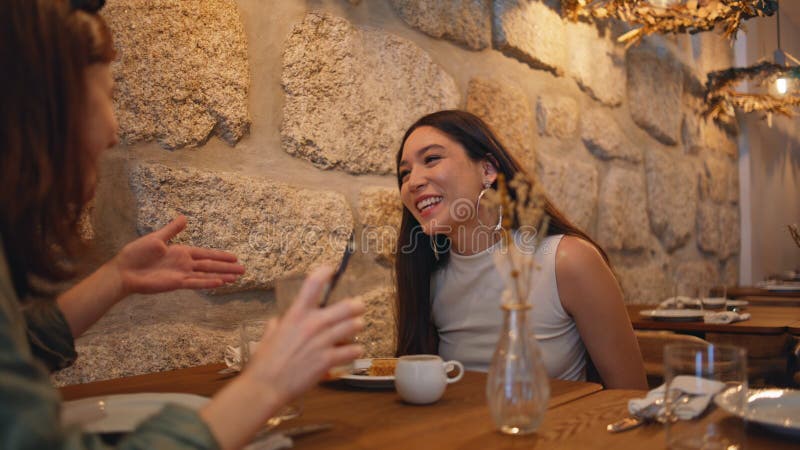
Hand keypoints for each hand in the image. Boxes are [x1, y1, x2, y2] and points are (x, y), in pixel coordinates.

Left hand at [112, 216, 244, 295]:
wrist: (124, 271)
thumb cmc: (137, 253)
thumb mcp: (156, 238)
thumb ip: (172, 230)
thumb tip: (184, 218)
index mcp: (181, 252)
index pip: (206, 254)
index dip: (220, 255)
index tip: (234, 257)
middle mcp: (184, 264)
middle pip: (210, 265)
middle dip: (226, 267)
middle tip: (243, 269)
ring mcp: (181, 274)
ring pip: (206, 275)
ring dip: (221, 276)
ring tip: (236, 278)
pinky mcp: (176, 283)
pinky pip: (195, 283)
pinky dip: (207, 283)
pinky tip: (220, 283)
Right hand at [242, 266, 364, 405]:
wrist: (266, 386)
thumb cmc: (264, 361)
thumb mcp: (269, 335)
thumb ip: (277, 325)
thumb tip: (278, 321)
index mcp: (296, 314)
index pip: (313, 284)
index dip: (325, 272)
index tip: (331, 269)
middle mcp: (312, 324)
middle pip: (346, 306)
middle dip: (356, 306)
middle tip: (358, 307)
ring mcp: (322, 342)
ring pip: (353, 326)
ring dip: (357, 326)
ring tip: (356, 328)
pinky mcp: (328, 359)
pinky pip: (352, 350)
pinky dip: (355, 350)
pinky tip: (353, 351)